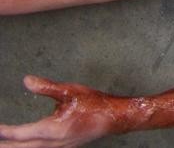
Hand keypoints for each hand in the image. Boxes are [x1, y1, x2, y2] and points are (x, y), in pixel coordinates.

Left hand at [0, 75, 124, 147]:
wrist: (114, 118)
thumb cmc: (95, 104)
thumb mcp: (71, 91)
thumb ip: (47, 87)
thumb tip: (27, 81)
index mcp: (52, 129)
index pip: (19, 134)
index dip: (3, 132)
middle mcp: (52, 143)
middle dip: (4, 143)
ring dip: (13, 147)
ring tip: (2, 142)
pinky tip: (23, 145)